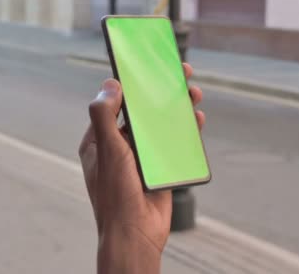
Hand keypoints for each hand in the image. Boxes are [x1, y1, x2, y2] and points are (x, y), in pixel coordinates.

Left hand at [78, 63, 203, 273]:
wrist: (136, 233)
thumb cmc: (115, 194)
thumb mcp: (107, 150)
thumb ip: (104, 116)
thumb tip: (110, 84)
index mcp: (101, 139)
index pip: (116, 102)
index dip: (131, 82)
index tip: (147, 64)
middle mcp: (122, 145)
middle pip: (144, 109)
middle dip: (162, 90)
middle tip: (180, 72)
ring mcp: (143, 155)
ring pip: (162, 124)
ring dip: (178, 107)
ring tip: (193, 93)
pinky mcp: (162, 166)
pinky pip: (175, 142)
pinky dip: (187, 129)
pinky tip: (197, 119)